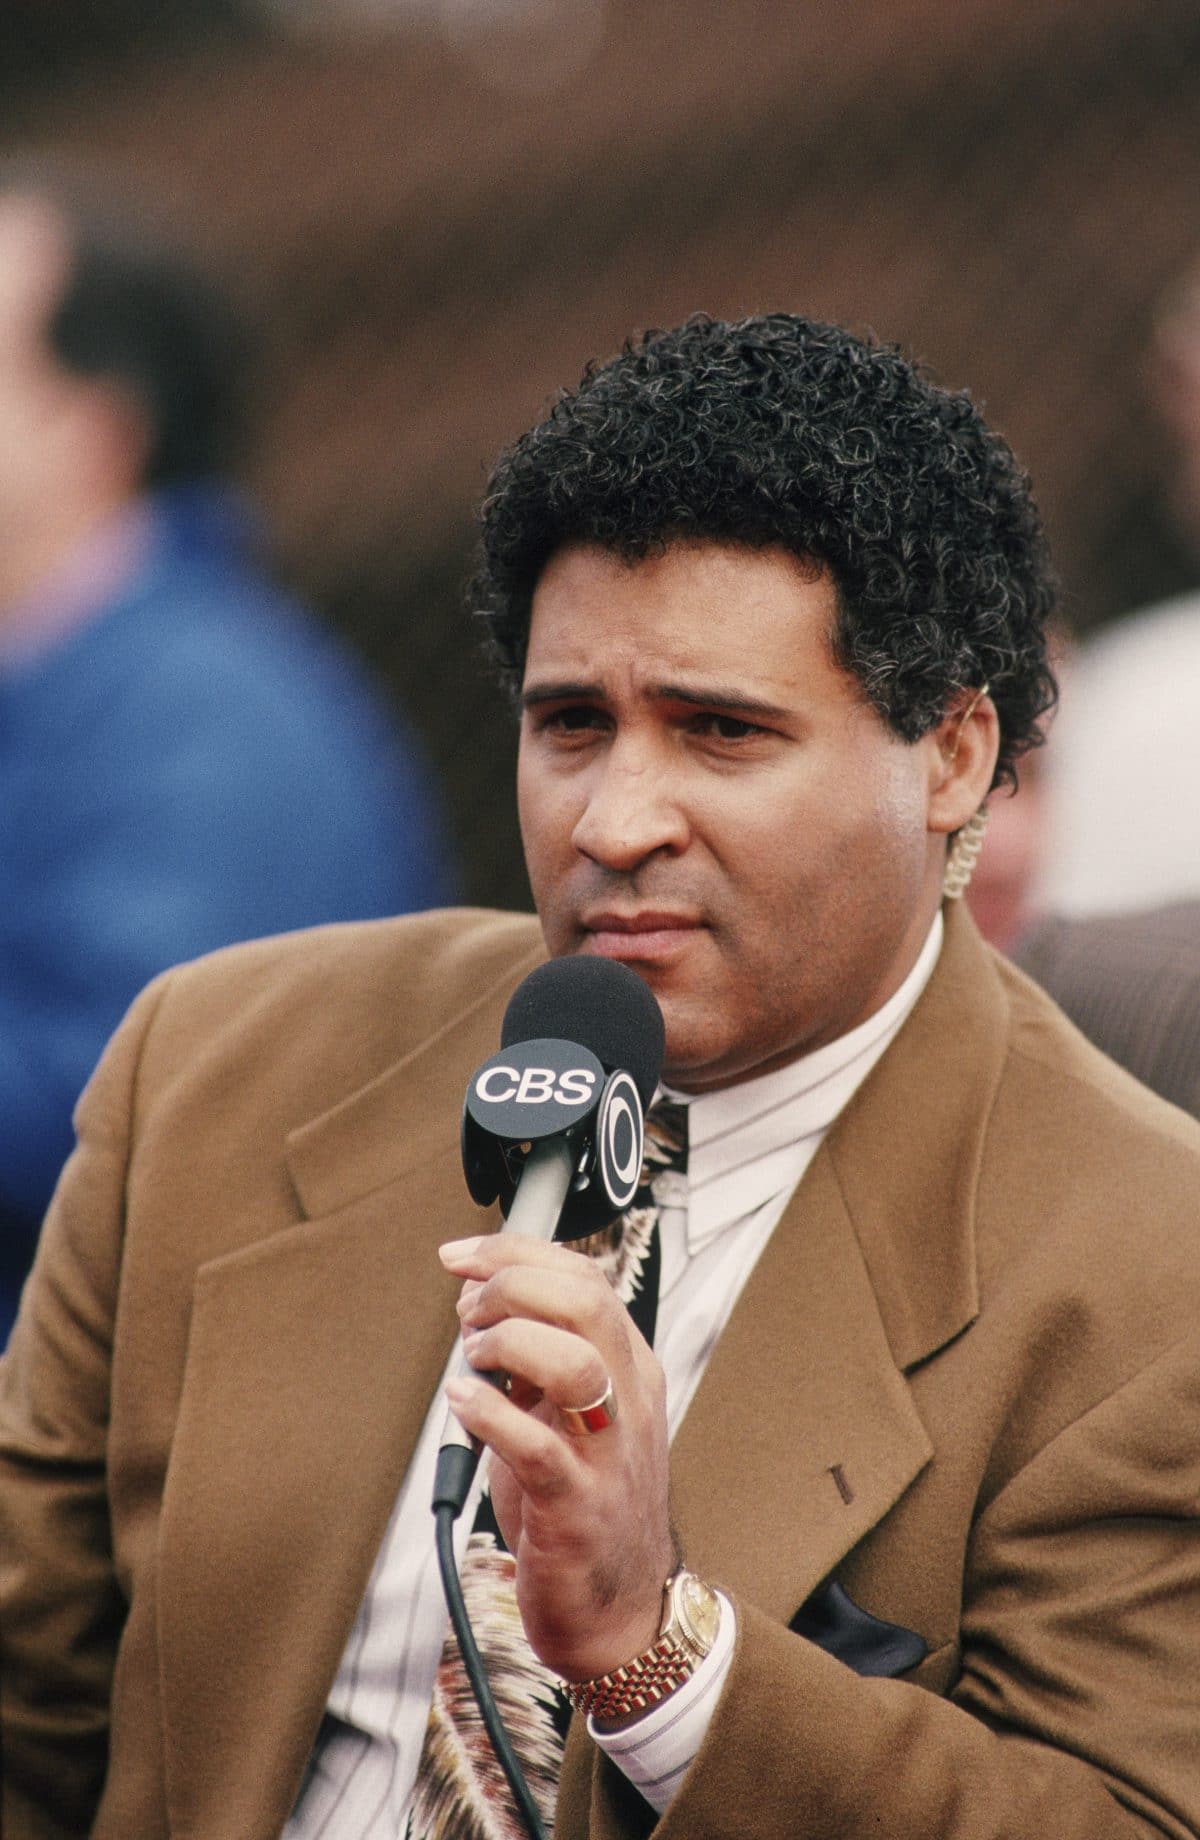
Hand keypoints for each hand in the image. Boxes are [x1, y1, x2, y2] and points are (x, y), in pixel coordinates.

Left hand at [439, 1232, 677, 1681]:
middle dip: (513, 1284)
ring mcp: (608, 1455)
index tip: (461, 1256)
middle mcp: (629, 1401)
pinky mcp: (578, 1508)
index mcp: (628, 1367)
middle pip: (586, 1303)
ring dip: (508, 1344)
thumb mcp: (567, 1414)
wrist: (617, 1610)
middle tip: (468, 1308)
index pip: (584, 1278)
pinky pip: (539, 1448)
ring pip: (576, 1364)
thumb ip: (535, 1358)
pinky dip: (491, 1415)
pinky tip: (463, 1403)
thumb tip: (477, 1305)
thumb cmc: (583, 1504)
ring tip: (473, 1358)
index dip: (516, 1253)